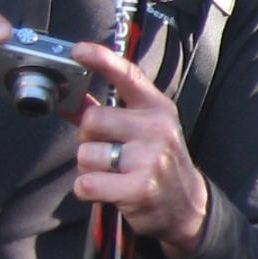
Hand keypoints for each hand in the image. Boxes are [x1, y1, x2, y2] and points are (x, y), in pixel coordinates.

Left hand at [70, 39, 209, 258]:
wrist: (187, 208)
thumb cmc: (157, 163)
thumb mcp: (143, 131)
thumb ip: (108, 114)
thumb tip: (70, 100)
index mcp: (157, 109)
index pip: (128, 76)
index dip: (101, 59)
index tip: (78, 51)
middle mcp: (157, 129)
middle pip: (92, 120)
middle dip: (88, 139)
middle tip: (107, 153)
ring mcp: (150, 159)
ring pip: (85, 155)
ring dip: (89, 169)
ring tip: (113, 175)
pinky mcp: (139, 189)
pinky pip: (86, 184)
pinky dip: (89, 191)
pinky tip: (109, 192)